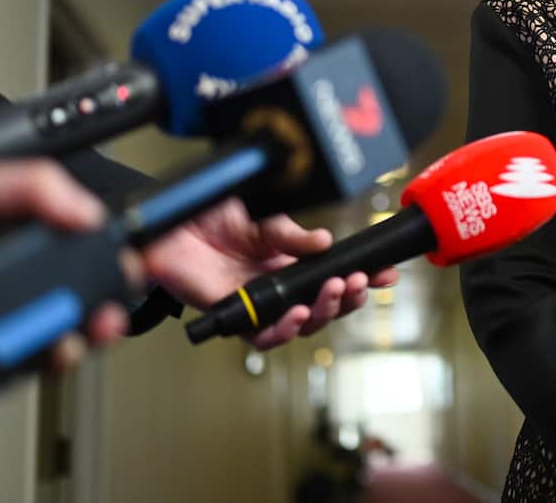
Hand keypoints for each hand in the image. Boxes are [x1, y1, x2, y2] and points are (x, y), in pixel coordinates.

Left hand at [142, 197, 398, 348]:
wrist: (170, 226)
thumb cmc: (210, 218)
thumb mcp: (261, 217)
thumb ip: (292, 235)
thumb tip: (325, 243)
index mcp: (289, 261)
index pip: (332, 275)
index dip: (360, 277)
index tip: (385, 274)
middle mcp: (278, 287)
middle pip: (324, 305)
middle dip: (347, 296)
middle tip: (358, 282)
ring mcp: (258, 305)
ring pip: (302, 324)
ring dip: (324, 311)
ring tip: (334, 291)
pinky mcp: (235, 318)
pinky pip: (264, 337)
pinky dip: (284, 329)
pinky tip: (297, 313)